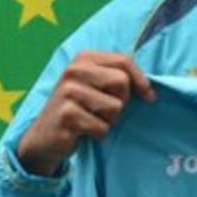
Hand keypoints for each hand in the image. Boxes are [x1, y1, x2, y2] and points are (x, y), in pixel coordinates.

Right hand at [16, 52, 155, 175]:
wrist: (44, 137)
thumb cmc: (79, 110)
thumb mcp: (96, 87)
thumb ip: (118, 79)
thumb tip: (151, 91)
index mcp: (83, 58)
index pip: (124, 61)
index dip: (141, 80)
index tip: (149, 97)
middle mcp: (73, 70)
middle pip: (122, 83)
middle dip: (121, 102)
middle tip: (104, 111)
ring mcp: (68, 91)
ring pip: (115, 107)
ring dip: (109, 121)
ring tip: (91, 121)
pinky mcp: (66, 114)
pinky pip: (102, 127)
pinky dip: (98, 134)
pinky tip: (82, 132)